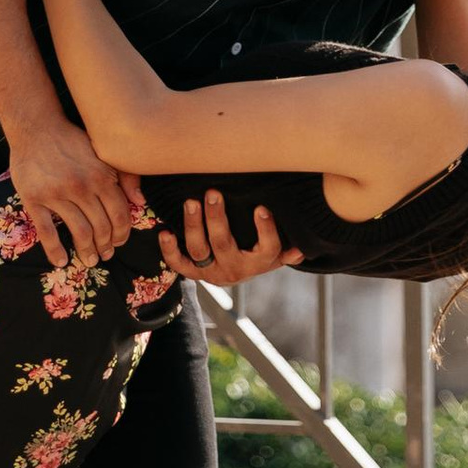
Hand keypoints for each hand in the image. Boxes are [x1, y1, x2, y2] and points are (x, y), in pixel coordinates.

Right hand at [7, 113, 140, 269]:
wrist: (36, 127)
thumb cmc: (72, 140)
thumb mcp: (103, 151)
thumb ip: (125, 175)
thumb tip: (140, 202)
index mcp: (101, 176)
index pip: (119, 214)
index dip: (122, 233)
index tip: (120, 242)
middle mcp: (81, 187)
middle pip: (101, 227)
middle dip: (107, 245)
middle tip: (106, 254)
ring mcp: (56, 194)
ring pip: (79, 231)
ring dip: (87, 251)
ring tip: (90, 260)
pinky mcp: (34, 199)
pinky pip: (46, 231)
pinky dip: (55, 250)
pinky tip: (60, 261)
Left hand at [154, 191, 300, 289]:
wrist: (236, 274)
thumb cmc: (258, 253)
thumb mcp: (276, 253)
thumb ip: (287, 250)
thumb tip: (302, 247)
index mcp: (259, 262)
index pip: (267, 247)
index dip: (265, 230)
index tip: (261, 208)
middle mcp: (234, 269)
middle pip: (224, 244)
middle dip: (217, 218)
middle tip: (213, 192)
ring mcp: (211, 272)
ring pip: (199, 250)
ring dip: (193, 226)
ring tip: (190, 202)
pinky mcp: (194, 273)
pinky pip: (179, 264)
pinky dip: (169, 250)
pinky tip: (165, 231)